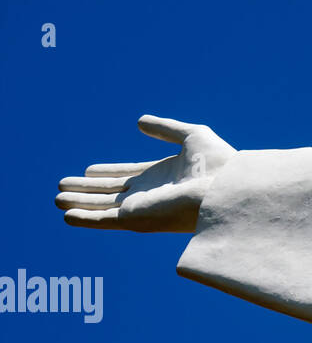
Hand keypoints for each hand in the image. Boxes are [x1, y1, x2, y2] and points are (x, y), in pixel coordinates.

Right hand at [56, 115, 235, 232]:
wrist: (226, 187)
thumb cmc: (217, 163)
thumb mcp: (192, 136)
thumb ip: (165, 129)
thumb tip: (139, 122)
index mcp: (162, 176)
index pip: (128, 175)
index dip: (107, 172)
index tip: (88, 169)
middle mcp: (150, 194)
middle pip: (111, 192)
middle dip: (87, 189)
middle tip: (61, 185)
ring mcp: (142, 207)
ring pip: (102, 206)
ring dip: (79, 202)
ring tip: (56, 198)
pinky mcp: (136, 219)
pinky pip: (103, 220)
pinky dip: (84, 218)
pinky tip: (66, 215)